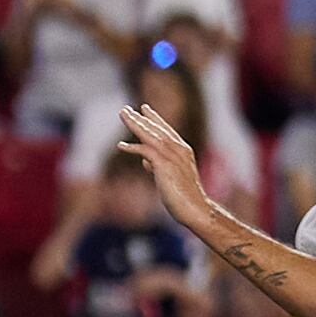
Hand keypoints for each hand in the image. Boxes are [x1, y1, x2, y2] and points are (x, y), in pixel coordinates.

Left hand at [117, 101, 213, 221]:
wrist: (195, 208)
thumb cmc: (184, 196)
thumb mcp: (171, 177)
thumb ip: (159, 166)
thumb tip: (146, 163)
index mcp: (184, 151)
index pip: (167, 130)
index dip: (155, 118)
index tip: (144, 108)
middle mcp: (179, 149)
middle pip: (156, 129)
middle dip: (140, 118)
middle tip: (125, 109)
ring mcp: (173, 156)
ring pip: (150, 135)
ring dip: (134, 124)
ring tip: (122, 115)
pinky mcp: (164, 165)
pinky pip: (146, 151)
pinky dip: (133, 148)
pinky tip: (121, 145)